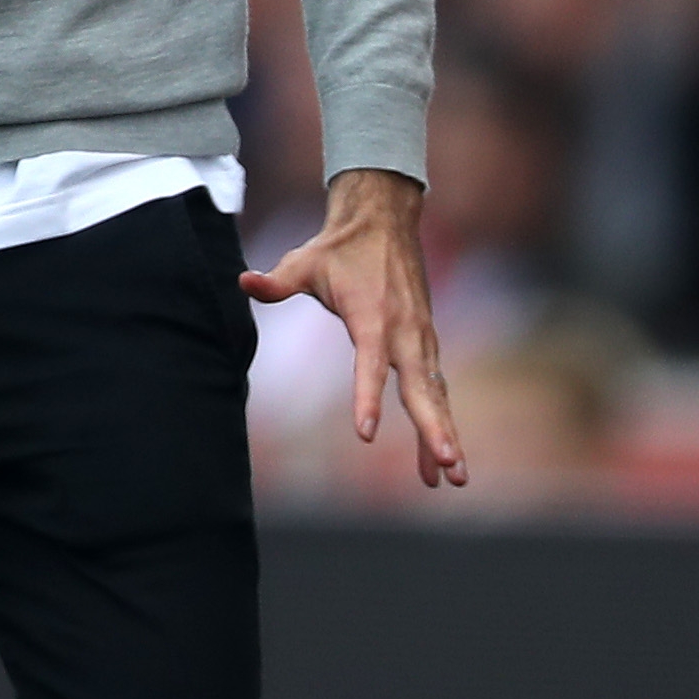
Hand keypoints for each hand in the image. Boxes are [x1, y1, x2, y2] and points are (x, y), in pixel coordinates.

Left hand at [244, 165, 467, 489]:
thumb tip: (243, 281)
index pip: (371, 363)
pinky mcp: (426, 343)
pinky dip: (439, 422)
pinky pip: (435, 390)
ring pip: (435, 395)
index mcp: (373, 316)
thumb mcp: (304, 261)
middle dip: (434, 429)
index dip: (368, 397)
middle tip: (447, 465)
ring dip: (445, 434)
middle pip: (421, 389)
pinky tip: (437, 462)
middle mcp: (405, 332)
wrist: (385, 220)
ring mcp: (421, 339)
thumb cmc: (340, 247)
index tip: (365, 433)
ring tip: (455, 478)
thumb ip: (277, 280)